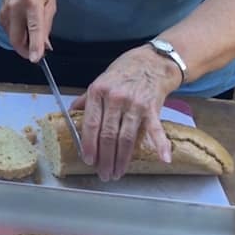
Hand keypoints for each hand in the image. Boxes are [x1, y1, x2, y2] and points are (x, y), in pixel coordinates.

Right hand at [0, 0, 55, 62]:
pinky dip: (19, 34)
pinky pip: (10, 33)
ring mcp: (5, 12)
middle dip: (27, 51)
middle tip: (37, 52)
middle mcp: (15, 8)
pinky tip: (24, 23)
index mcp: (32, 2)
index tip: (36, 59)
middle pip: (17, 39)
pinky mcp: (0, 16)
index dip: (35, 45)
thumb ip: (47, 24)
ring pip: (13, 38)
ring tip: (32, 31)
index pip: (34, 27)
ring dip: (24, 42)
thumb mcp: (50, 1)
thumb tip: (45, 46)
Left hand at [70, 46, 180, 179]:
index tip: (88, 159)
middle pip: (108, 134)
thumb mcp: (100, 80)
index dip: (88, 144)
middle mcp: (115, 98)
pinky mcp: (152, 107)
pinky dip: (160, 144)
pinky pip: (155, 129)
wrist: (152, 60)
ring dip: (122, 158)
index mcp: (98, 91)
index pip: (91, 123)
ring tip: (118, 172)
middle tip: (104, 174)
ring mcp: (134, 104)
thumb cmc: (123, 71)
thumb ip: (87, 99)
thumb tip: (72, 113)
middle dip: (105, 158)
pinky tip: (162, 159)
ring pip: (126, 136)